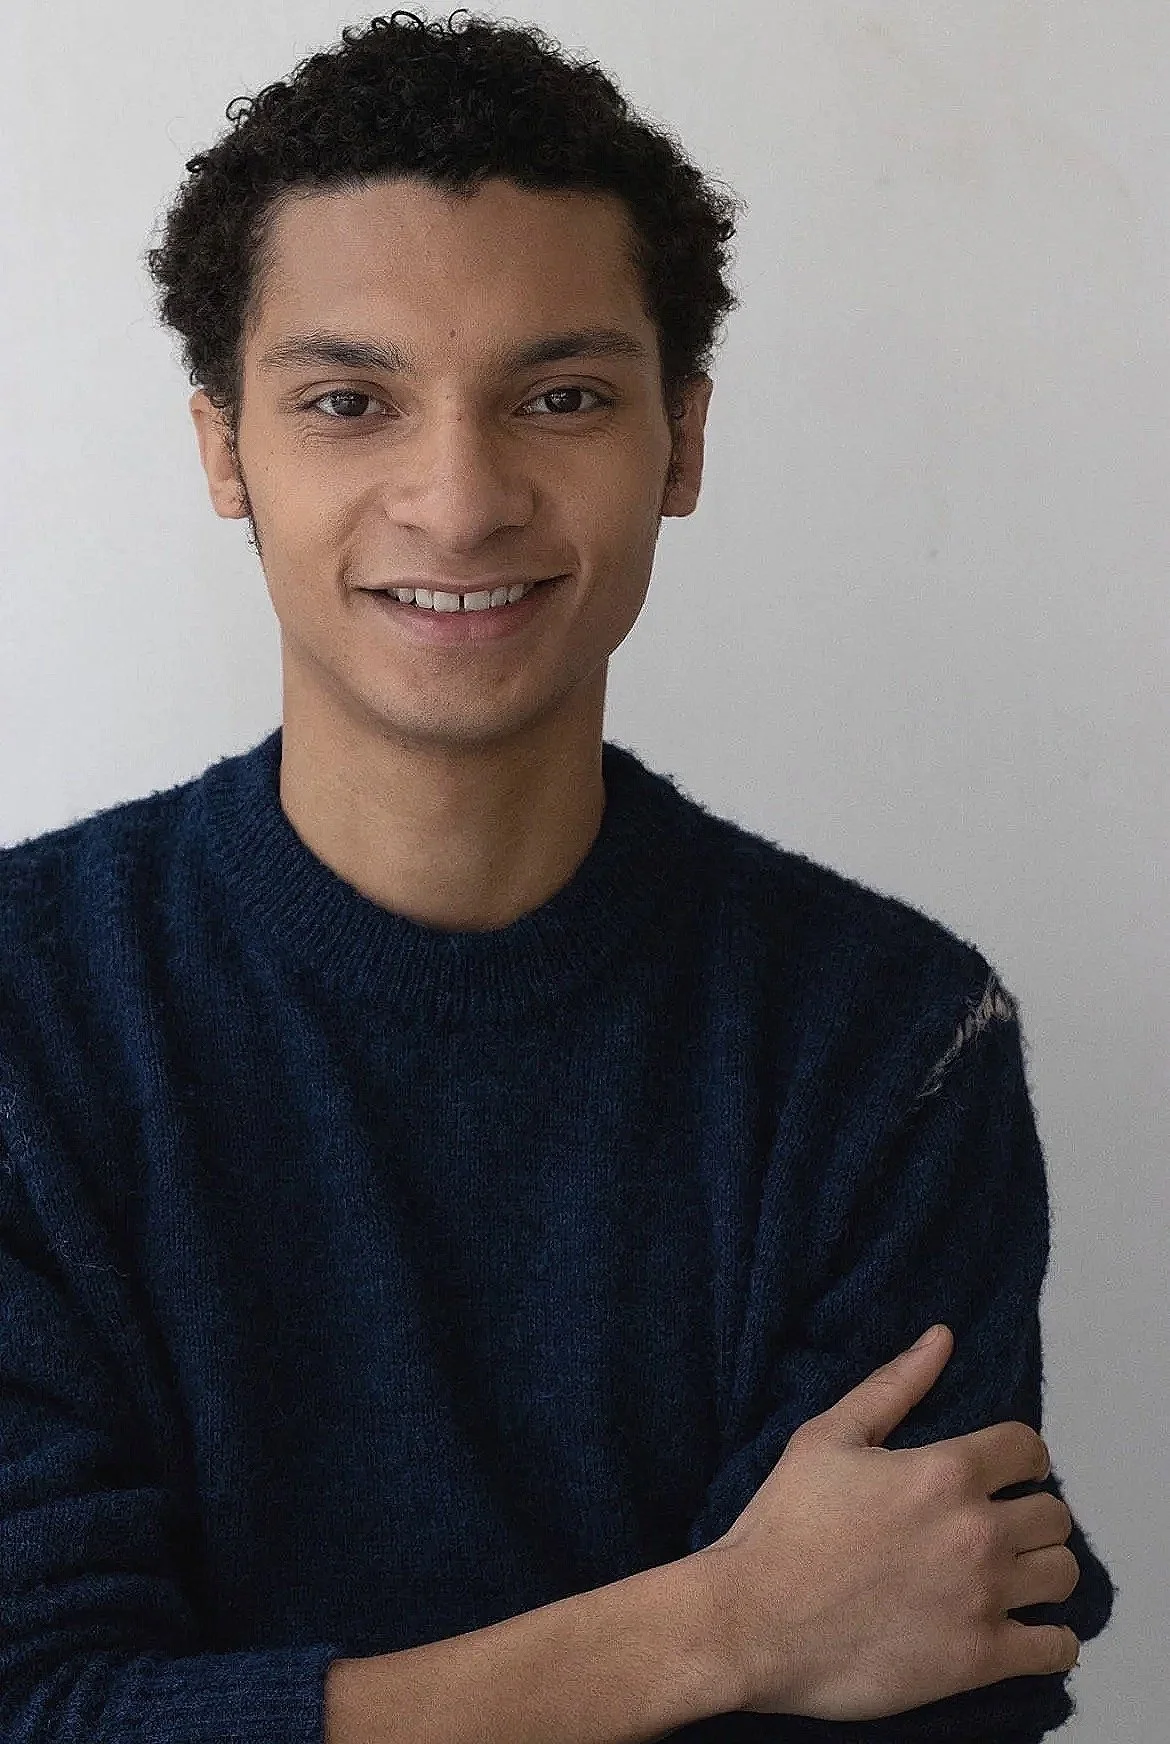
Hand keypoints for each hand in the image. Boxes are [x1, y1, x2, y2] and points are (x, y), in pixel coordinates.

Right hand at [699, 1324, 1080, 1721]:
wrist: (754, 1620)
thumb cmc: (783, 1526)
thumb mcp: (827, 1437)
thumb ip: (893, 1386)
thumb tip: (940, 1339)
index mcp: (944, 1471)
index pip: (1028, 1450)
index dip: (1021, 1458)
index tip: (1005, 1473)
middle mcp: (975, 1531)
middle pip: (1054, 1514)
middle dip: (1031, 1513)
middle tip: (1000, 1526)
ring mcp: (982, 1598)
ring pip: (1062, 1575)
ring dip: (1043, 1571)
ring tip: (1013, 1576)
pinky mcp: (978, 1660)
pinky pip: (1055, 1649)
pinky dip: (1049, 1640)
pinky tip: (1021, 1631)